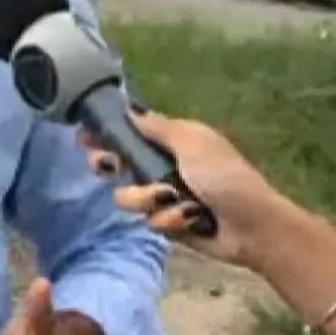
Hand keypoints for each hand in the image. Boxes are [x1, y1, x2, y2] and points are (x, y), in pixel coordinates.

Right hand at [80, 108, 300, 269]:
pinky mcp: (167, 224)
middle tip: (108, 167)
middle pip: (118, 165)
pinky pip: (149, 221)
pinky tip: (188, 220)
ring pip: (128, 196)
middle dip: (111, 166)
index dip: (105, 136)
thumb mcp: (192, 142)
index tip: (83, 139)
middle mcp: (164, 168)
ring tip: (172, 200)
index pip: (129, 134)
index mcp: (172, 143)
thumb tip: (129, 108)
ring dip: (148, 198)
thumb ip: (157, 126)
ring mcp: (164, 198)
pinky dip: (169, 220)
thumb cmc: (225, 177)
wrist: (252, 226)